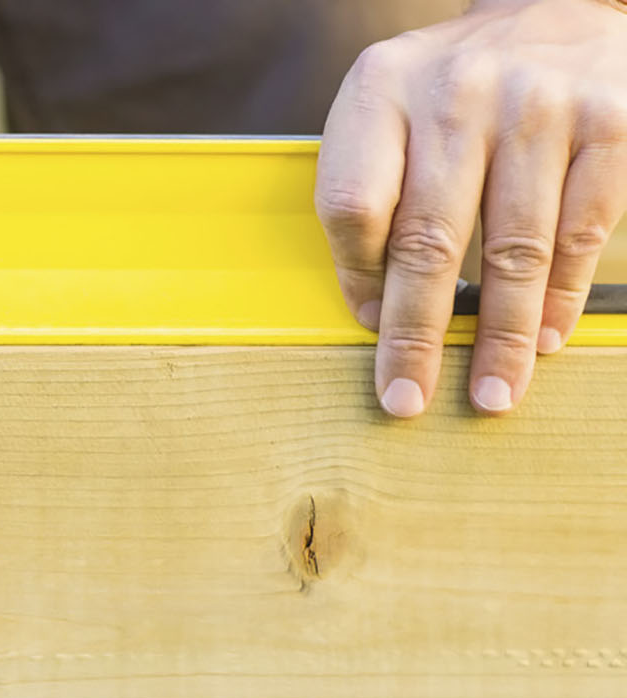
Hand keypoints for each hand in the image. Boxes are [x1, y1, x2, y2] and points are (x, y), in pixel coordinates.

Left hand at [316, 0, 626, 417]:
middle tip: (406, 401)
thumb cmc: (452, 90)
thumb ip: (370, 192)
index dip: (356, 278)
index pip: (353, 205)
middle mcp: (458, 90)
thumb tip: (374, 312)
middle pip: (427, 239)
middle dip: (417, 335)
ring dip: (499, 334)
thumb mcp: (389, 113)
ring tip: (489, 394)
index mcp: (381, 87)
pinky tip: (545, 340)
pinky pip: (580, 230)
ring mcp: (539, 103)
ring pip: (512, 247)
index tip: (367, 328)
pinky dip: (561, 296)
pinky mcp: (611, 121)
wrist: (554, 10)